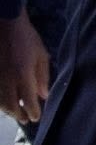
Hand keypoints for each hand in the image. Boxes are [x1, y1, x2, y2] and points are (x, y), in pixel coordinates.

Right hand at [0, 12, 48, 126]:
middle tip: (25, 119)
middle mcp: (7, 80)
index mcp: (23, 75)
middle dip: (19, 114)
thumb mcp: (41, 55)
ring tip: (15, 113)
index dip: (32, 111)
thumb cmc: (27, 39)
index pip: (28, 100)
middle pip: (11, 105)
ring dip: (8, 110)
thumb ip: (42, 77)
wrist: (5, 25)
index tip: (36, 118)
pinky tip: (4, 103)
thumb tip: (43, 95)